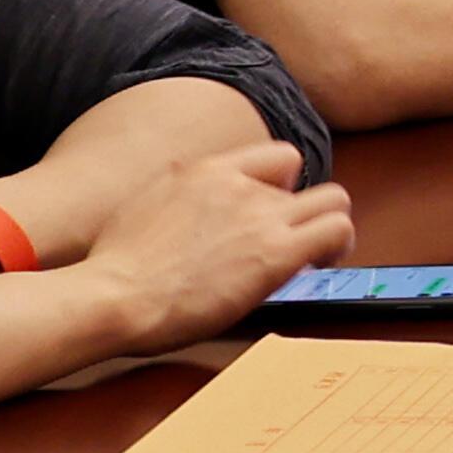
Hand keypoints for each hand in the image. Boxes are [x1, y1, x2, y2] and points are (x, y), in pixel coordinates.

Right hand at [75, 143, 353, 349]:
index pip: (273, 157)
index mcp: (204, 171)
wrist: (114, 295)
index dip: (279, 184)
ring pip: (333, 201)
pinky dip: (338, 246)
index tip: (271, 211)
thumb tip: (193, 214)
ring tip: (316, 253)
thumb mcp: (145, 207)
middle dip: (301, 207)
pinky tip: (322, 264)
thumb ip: (182, 200)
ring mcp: (261, 216)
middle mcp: (238, 185)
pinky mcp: (277, 252)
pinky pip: (337, 231)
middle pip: (302, 177)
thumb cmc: (116, 269)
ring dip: (328, 226)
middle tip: (290, 237)